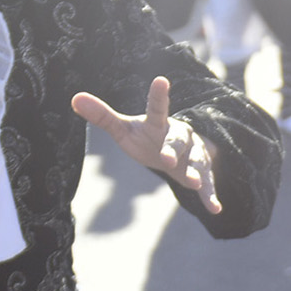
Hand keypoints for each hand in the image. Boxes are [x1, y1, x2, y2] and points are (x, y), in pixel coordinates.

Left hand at [75, 77, 221, 215]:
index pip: (157, 109)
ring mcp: (193, 155)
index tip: (161, 80)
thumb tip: (74, 98)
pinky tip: (215, 209)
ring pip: (196, 161)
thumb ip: (103, 116)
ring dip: (195, 172)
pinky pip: (208, 184)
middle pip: (178, 140)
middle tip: (167, 161)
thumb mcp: (124, 129)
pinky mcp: (202, 174)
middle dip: (173, 150)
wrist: (178, 153)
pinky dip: (211, 196)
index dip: (158, 95)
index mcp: (160, 123)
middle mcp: (180, 136)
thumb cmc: (147, 138)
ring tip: (193, 184)